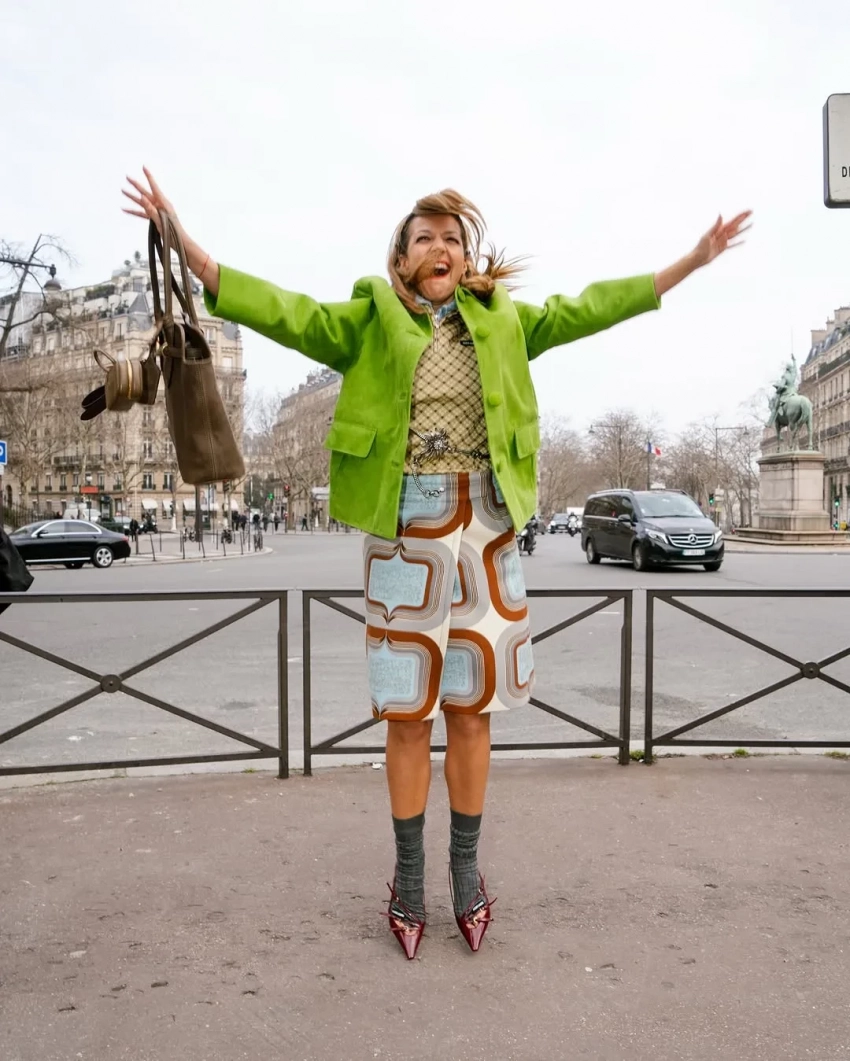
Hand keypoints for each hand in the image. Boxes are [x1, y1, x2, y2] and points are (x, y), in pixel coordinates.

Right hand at [122, 167, 218, 293]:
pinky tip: (125, 209)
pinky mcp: (155, 219)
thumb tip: (142, 198)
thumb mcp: (161, 221)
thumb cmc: (173, 233)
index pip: (154, 187)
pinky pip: (143, 214)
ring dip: (133, 197)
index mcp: (164, 204)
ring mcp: (157, 212)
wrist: (180, 244)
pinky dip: (134, 212)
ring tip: (123, 191)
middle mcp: (160, 206)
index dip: (148, 176)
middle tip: (127, 177)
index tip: (143, 167)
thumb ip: (151, 210)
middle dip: (136, 185)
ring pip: (142, 203)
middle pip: (146, 193)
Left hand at [693, 210, 751, 266]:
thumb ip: (715, 226)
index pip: (732, 221)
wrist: (697, 259)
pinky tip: (744, 240)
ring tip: (751, 224)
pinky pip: (732, 245)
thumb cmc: (700, 248)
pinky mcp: (722, 248)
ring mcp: (723, 241)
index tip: (748, 211)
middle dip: (743, 218)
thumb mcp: (707, 236)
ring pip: (735, 234)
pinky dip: (738, 243)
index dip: (740, 216)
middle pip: (735, 225)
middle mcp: (722, 234)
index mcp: (719, 230)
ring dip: (743, 229)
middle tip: (751, 212)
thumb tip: (721, 215)